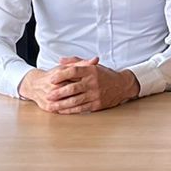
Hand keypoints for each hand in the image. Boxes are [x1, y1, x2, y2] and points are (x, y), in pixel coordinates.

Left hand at [20, 57, 134, 113]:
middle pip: (72, 88)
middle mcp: (93, 82)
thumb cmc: (104, 75)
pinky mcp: (96, 105)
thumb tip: (60, 60)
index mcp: (91, 70)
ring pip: (75, 100)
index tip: (51, 79)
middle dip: (58, 93)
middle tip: (48, 95)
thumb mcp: (92, 65)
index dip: (61, 75)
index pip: (74, 71)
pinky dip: (69, 110)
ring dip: (61, 104)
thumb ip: (75, 61)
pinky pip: (80, 108)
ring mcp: (95, 94)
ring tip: (52, 105)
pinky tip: (62, 110)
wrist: (122, 86)